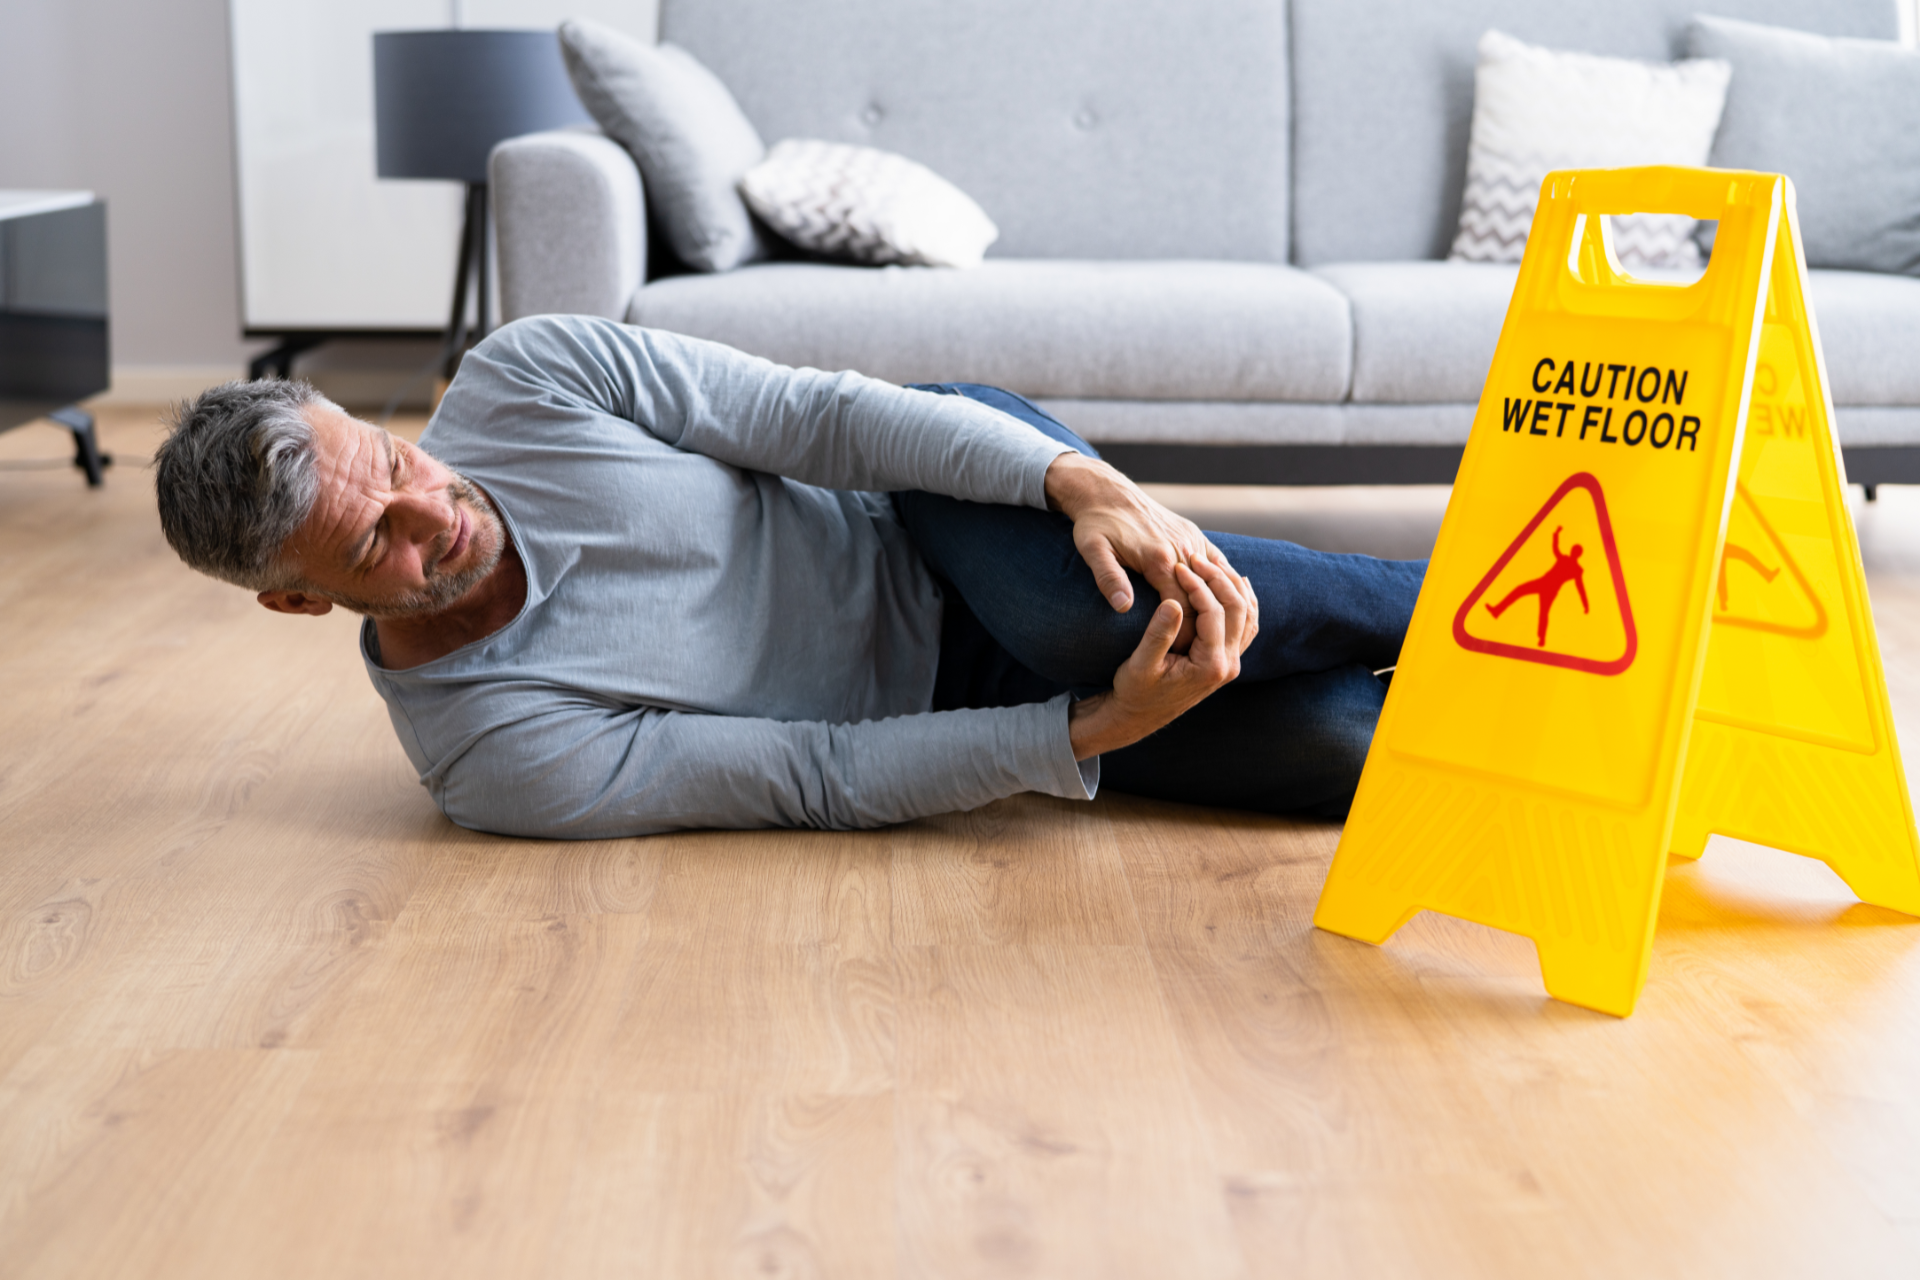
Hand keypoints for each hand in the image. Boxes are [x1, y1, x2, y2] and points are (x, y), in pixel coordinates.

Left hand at [1044, 452, 1257, 651]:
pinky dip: (1223, 582)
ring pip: (1218, 580)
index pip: (1182, 608)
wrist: (1106, 491)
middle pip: (1203, 598)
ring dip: (1218, 607)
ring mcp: (1190, 539)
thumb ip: (1108, 579)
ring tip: (1216, 636)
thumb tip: (1123, 608)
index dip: (1184, 637)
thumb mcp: (1092, 551)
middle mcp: (1180, 548)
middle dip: (1204, 628)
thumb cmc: (1094, 524)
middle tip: (1200, 656)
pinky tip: (1223, 603)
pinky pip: (1217, 562)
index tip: (1182, 660)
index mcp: (1158, 559)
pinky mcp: (1192, 533)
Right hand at [1067, 558, 1257, 759]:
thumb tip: (1173, 602)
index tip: (1178, 566)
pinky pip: (1245, 626)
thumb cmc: (1135, 691)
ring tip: (1212, 563)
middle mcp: (1228, 666)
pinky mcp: (1227, 660)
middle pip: (1238, 609)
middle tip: (1195, 558)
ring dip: (1233, 587)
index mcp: (1210, 666)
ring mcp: (1231, 663)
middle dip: (1218, 579)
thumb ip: (1159, 634)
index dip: (1197, 585)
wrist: (1138, 716)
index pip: (1214, 612)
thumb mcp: (1140, 664)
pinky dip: (1242, 602)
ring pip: (1248, 616)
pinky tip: (1234, 584)